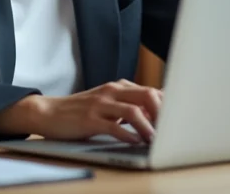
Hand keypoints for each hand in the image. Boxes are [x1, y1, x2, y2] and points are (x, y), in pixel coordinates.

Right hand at [0, 79, 162, 143]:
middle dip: (164, 114)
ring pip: (134, 111)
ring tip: (156, 140)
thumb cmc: (81, 111)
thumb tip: (158, 114)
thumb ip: (130, 105)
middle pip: (148, 95)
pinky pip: (114, 126)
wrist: (48, 111)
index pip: (152, 91)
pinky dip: (128, 135)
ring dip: (149, 127)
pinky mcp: (90, 119)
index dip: (168, 106)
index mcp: (119, 87)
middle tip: (172, 131)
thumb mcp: (108, 103)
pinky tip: (135, 143)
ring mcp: (101, 104)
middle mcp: (112, 91)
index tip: (180, 120)